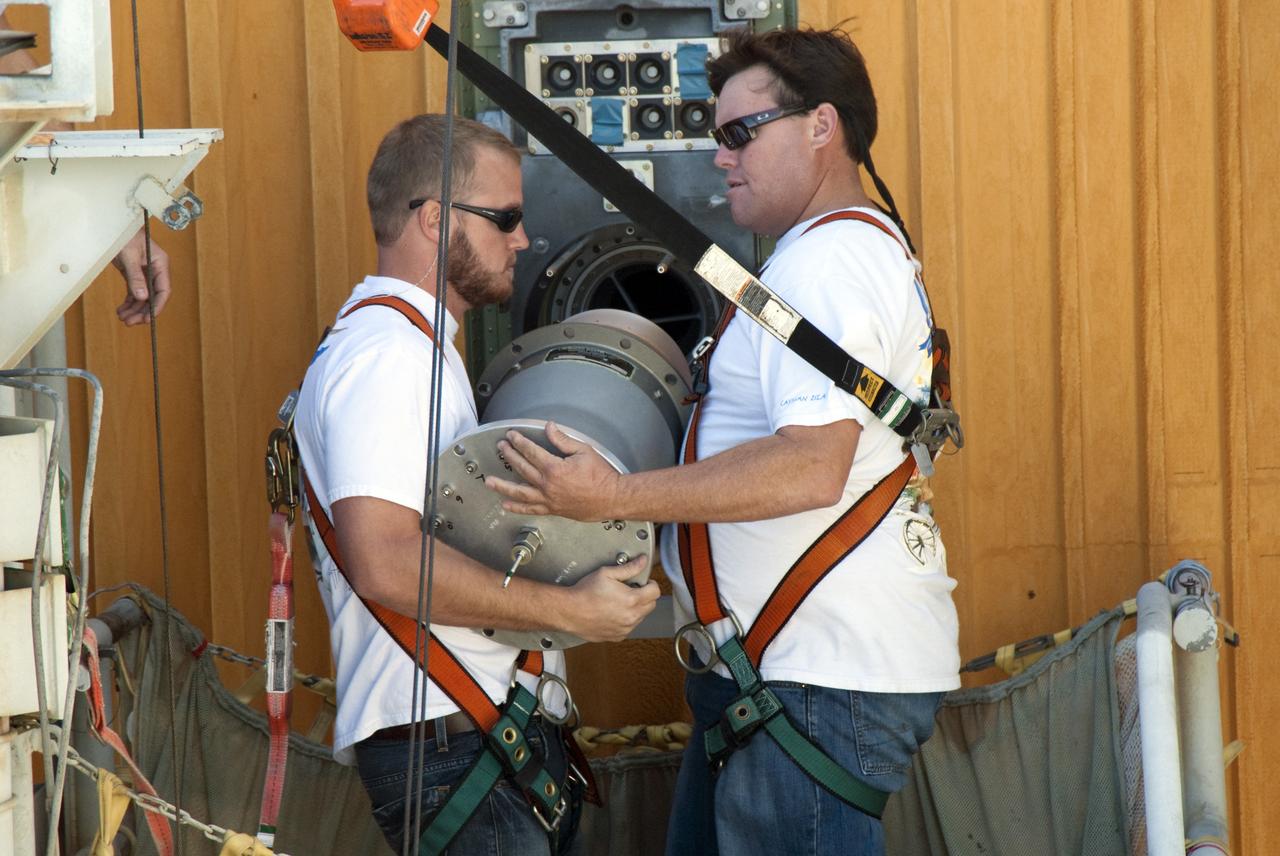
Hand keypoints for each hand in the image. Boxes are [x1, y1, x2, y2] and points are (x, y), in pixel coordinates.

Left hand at [112, 230, 171, 325]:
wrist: (113, 226)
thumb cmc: (124, 236)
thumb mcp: (129, 256)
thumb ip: (135, 277)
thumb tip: (142, 298)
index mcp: (161, 264)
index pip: (164, 290)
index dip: (157, 306)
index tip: (148, 319)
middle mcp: (156, 271)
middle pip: (153, 297)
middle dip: (142, 311)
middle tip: (130, 322)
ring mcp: (146, 274)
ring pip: (143, 298)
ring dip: (134, 310)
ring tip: (122, 318)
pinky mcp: (135, 275)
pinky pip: (134, 293)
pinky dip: (128, 303)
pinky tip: (121, 310)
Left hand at [485, 421, 621, 520]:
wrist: (611, 497)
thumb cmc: (601, 475)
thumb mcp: (583, 451)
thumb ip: (563, 440)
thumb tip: (549, 427)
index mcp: (555, 468)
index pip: (531, 451)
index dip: (519, 442)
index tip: (511, 436)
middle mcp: (548, 485)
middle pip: (522, 468)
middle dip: (509, 455)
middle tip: (501, 447)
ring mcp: (548, 499)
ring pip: (520, 492)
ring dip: (503, 485)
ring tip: (489, 481)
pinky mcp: (552, 509)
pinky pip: (531, 509)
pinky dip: (517, 507)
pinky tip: (506, 504)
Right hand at [561, 557, 658, 641]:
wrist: (569, 611)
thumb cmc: (585, 592)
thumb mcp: (607, 573)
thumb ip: (629, 568)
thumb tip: (642, 561)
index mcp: (631, 600)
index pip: (656, 592)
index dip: (650, 584)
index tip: (643, 582)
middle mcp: (631, 617)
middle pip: (651, 605)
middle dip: (645, 596)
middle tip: (631, 590)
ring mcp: (625, 629)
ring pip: (641, 617)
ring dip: (636, 608)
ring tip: (619, 601)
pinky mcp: (617, 636)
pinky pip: (629, 627)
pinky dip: (626, 620)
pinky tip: (613, 612)